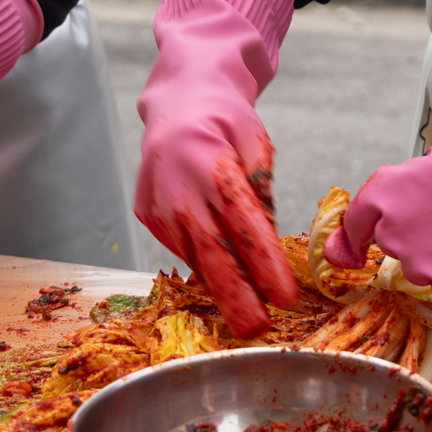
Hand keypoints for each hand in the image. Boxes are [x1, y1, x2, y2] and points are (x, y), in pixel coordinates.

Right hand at [136, 96, 295, 337]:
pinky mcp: (146, 215)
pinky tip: (223, 279)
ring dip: (220, 288)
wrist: (177, 102)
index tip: (284, 295)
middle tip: (257, 329)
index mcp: (209, 162)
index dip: (263, 263)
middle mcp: (176, 187)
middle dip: (235, 296)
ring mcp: (156, 204)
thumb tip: (269, 237)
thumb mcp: (255, 140)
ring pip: (192, 256)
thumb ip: (261, 187)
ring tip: (247, 316)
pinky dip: (203, 265)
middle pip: (209, 251)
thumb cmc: (224, 120)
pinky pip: (180, 248)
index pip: (242, 222)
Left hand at [324, 139, 431, 307]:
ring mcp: (422, 265)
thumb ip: (405, 187)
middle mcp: (395, 232)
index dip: (359, 235)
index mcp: (386, 194)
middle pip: (395, 247)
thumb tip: (398, 208)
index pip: (356, 223)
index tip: (361, 246)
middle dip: (416, 239)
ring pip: (422, 271)